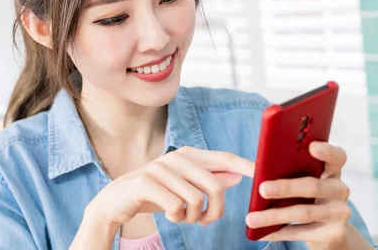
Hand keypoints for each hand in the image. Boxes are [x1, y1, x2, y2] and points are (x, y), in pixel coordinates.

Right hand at [86, 146, 254, 231]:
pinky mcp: (146, 182)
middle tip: (207, 221)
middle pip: (214, 185)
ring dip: (192, 217)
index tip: (263, 173)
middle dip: (215, 210)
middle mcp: (176, 157)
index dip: (244, 165)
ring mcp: (160, 168)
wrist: (115, 201)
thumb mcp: (184, 188)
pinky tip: (169, 215)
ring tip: (182, 217)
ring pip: (195, 199)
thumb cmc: (154, 194)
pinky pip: (176, 206)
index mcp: (188, 156)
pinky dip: (176, 218)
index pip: (223, 158)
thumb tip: (237, 175)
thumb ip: (208, 179)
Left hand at [245, 142, 358, 249]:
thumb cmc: (309, 198)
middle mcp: (340, 190)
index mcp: (332, 171)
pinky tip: (261, 232)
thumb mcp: (304, 182)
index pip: (337, 157)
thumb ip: (291, 172)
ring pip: (304, 212)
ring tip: (250, 218)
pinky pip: (301, 232)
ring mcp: (340, 213)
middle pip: (313, 186)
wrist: (331, 233)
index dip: (327, 150)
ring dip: (274, 215)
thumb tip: (258, 169)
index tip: (311, 146)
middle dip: (285, 187)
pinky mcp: (334, 234)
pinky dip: (279, 232)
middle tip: (262, 189)